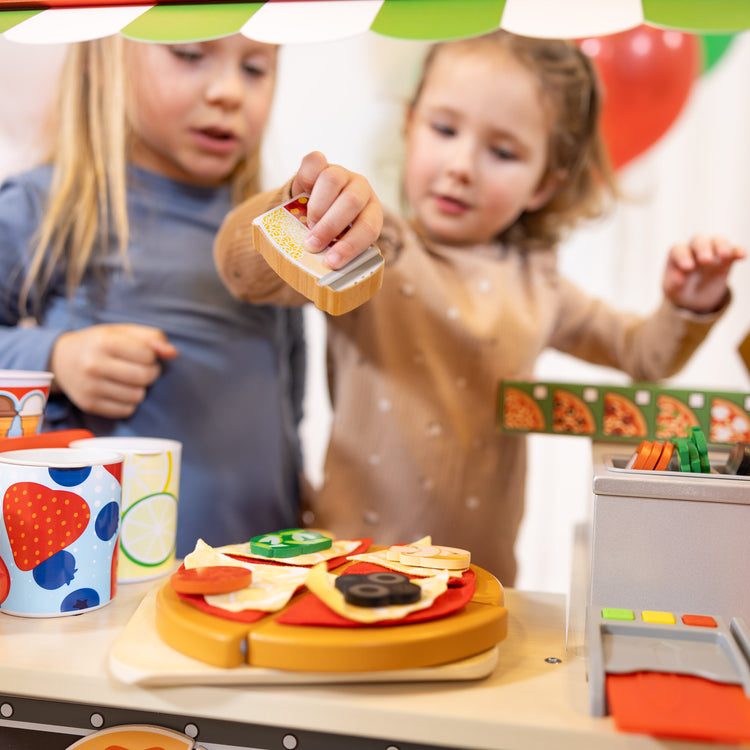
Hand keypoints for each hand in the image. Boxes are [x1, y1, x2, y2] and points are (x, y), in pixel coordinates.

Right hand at [49, 323, 178, 417]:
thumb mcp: (123, 332)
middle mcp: (94, 365)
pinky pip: (126, 410)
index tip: (144, 355)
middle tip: (142, 369)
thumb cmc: (99, 343)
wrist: (61, 359)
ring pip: (137, 396)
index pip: (147, 355)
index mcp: (104, 342)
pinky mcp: (88, 404)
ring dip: (140, 389)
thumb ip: (152, 338)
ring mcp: (89, 387)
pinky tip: (120, 391)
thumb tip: (173, 353)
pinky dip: (129, 402)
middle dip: (151, 373)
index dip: (152, 356)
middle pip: (144, 377)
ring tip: (129, 379)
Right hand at [291, 151, 382, 269]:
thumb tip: (325, 271)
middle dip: (330, 226)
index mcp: (372, 212)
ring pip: (332, 180)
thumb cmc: (329, 232)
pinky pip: (314, 162)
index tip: (331, 263)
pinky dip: (306, 178)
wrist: (312, 208)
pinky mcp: (320, 163)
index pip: (368, 228)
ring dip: (317, 207)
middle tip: (313, 244)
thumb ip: (335, 252)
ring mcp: (341, 173)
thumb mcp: (337, 243)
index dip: (350, 246)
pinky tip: (301, 194)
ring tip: (308, 224)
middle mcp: (361, 190)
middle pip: (351, 202)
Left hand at [662, 234, 744, 313]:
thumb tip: (679, 278)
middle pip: (698, 240)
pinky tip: (741, 256)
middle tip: (706, 261)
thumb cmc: (680, 290)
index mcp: (677, 255)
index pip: (678, 250)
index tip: (688, 268)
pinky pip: (733, 250)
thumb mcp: (673, 290)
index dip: (683, 256)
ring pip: (717, 240)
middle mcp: (694, 249)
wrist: (695, 297)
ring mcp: (712, 252)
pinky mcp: (727, 259)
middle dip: (703, 248)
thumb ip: (674, 284)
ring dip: (721, 245)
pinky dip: (738, 250)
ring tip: (725, 256)